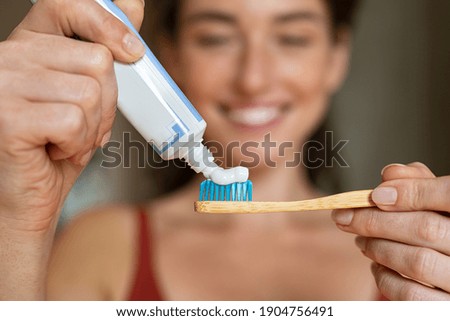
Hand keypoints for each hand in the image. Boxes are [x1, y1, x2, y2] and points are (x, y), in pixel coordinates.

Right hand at [0, 0, 144, 298]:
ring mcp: (3, 85)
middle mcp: (9, 56)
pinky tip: (55, 151)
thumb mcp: (86, 95)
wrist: (25, 198)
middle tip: (84, 125)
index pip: (68, 6)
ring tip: (68, 140)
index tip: (133, 53)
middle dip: (106, 103)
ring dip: (92, 127)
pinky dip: (78, 143)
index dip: (107, 24)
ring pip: (90, 92)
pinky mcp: (7, 116)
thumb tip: (132, 4)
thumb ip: (102, 50)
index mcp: (29, 45)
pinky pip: (74, 120)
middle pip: (97, 61)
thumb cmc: (56, 148)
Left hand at [332, 162, 449, 299]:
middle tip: (345, 217)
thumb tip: (390, 173)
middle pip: (425, 229)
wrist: (449, 271)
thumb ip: (418, 184)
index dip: (411, 192)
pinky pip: (410, 294)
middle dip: (375, 221)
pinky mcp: (445, 309)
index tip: (376, 195)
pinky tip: (376, 266)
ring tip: (360, 240)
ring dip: (376, 247)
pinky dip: (384, 277)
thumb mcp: (436, 204)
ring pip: (416, 262)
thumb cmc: (442, 230)